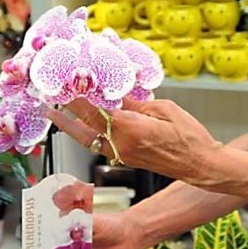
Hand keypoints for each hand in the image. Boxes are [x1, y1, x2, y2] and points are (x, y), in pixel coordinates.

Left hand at [48, 97, 223, 185]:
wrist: (200, 165)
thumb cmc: (189, 137)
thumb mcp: (165, 109)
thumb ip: (136, 103)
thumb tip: (116, 94)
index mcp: (130, 128)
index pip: (95, 109)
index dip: (77, 96)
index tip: (64, 83)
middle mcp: (121, 143)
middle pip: (85, 126)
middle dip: (65, 112)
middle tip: (48, 100)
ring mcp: (122, 153)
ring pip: (88, 139)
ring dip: (70, 127)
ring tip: (56, 115)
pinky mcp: (126, 159)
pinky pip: (99, 145)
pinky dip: (87, 134)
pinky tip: (83, 127)